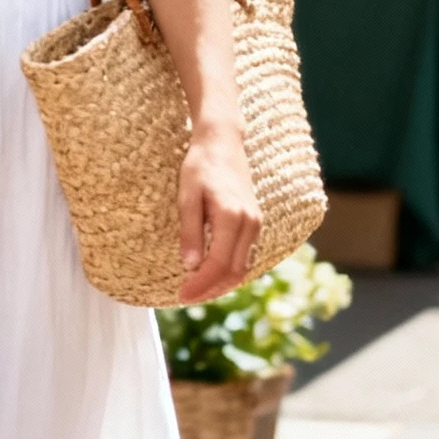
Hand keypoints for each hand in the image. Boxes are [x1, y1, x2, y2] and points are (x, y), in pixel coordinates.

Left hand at [177, 124, 260, 300]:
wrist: (222, 142)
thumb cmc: (200, 165)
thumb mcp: (187, 197)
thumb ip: (190, 231)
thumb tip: (190, 266)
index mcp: (232, 216)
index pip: (218, 263)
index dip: (201, 284)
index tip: (182, 295)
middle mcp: (250, 222)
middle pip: (234, 271)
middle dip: (210, 289)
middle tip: (186, 297)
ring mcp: (256, 223)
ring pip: (242, 266)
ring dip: (221, 283)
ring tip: (196, 290)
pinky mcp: (255, 222)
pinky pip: (244, 255)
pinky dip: (229, 270)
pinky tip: (211, 274)